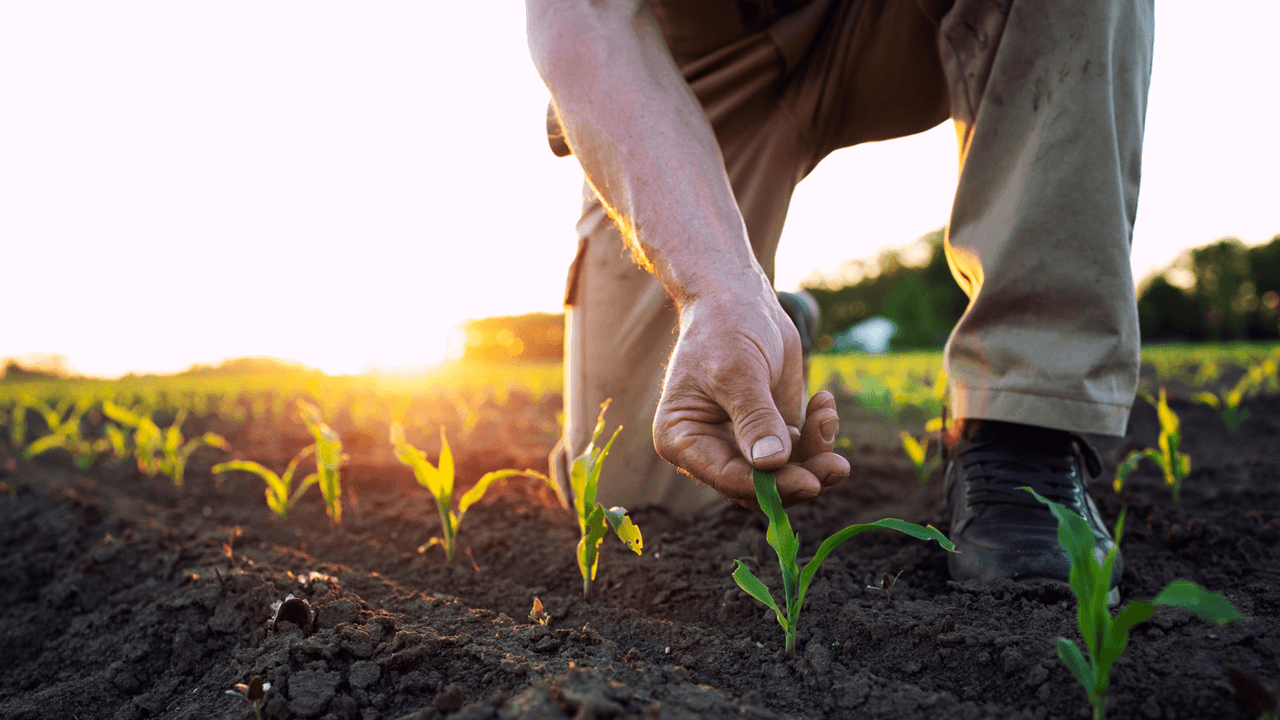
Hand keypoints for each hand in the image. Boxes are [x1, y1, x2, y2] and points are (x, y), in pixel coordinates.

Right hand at [652, 291, 849, 509]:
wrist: (739, 298)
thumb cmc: (725, 328)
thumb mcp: (737, 371)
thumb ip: (755, 418)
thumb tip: (772, 464)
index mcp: (682, 439)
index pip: (726, 477)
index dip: (768, 486)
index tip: (809, 481)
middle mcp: (708, 449)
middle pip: (758, 486)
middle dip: (799, 477)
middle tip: (837, 466)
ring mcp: (741, 444)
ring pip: (783, 475)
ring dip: (815, 454)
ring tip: (828, 415)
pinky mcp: (770, 433)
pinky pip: (800, 452)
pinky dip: (818, 434)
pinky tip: (825, 403)